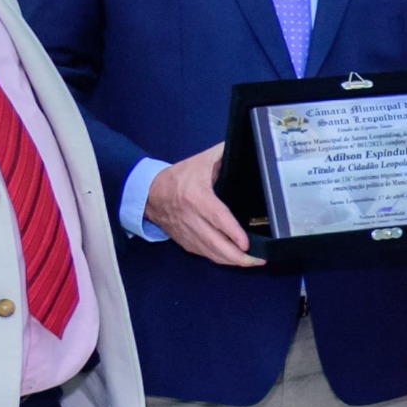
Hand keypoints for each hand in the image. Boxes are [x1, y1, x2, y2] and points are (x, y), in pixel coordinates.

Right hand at [144, 143, 262, 267]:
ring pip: (210, 253)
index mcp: (196, 197)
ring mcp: (187, 233)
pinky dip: (220, 259)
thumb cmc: (178, 176)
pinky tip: (234, 260)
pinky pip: (204, 254)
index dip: (232, 232)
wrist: (148, 193)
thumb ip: (222, 153)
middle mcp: (191, 218)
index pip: (217, 218)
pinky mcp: (185, 241)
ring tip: (252, 262)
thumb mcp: (201, 161)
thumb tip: (246, 145)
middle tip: (258, 261)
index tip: (245, 243)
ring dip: (231, 261)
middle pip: (215, 244)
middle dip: (238, 257)